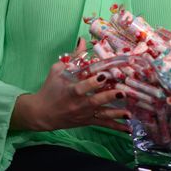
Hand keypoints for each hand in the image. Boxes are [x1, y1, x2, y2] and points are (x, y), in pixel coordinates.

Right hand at [11, 38, 129, 132]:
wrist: (41, 113)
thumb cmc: (49, 89)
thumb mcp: (57, 71)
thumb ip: (73, 58)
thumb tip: (83, 41)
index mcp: (69, 91)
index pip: (82, 87)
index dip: (92, 83)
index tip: (103, 76)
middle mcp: (78, 104)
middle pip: (95, 101)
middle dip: (109, 97)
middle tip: (122, 92)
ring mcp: (84, 114)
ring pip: (102, 115)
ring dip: (116, 114)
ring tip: (129, 113)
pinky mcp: (87, 121)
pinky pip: (103, 124)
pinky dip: (116, 127)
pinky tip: (128, 129)